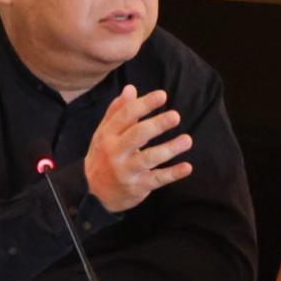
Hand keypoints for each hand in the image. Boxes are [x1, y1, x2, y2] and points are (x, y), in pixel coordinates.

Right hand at [84, 84, 192, 212]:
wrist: (92, 192)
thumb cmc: (103, 155)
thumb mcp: (103, 132)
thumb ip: (117, 111)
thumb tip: (131, 88)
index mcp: (107, 135)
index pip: (125, 116)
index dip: (144, 104)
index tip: (162, 95)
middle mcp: (115, 152)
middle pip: (137, 135)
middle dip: (157, 125)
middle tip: (175, 116)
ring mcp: (126, 171)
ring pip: (149, 158)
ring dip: (169, 149)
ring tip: (187, 140)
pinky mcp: (137, 187)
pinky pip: (157, 180)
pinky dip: (172, 174)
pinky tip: (187, 167)